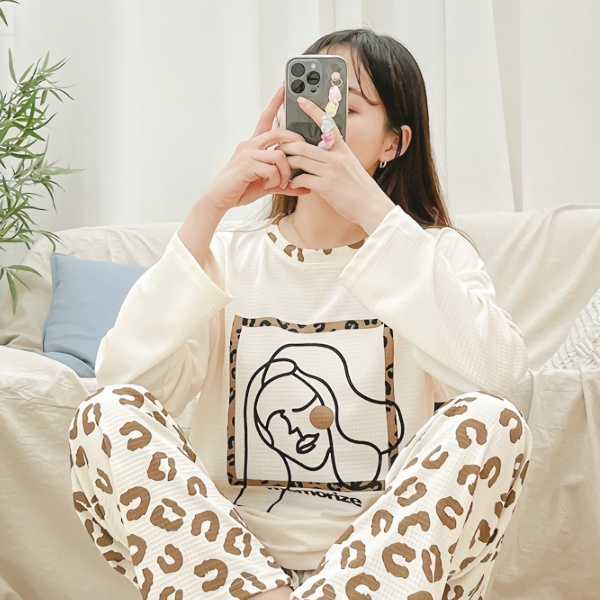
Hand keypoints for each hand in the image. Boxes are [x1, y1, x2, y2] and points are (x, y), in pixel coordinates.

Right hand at [203, 87, 309, 212]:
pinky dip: (276, 180)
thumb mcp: (267, 184)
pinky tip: (270, 186)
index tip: (283, 88)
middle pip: (279, 133)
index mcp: (253, 145)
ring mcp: (247, 153)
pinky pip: (272, 169)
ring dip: (286, 172)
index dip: (275, 103)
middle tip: (301, 158)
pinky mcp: (246, 165)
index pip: (265, 119)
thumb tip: (305, 187)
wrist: (219, 199)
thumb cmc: (240, 189)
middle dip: (295, 143)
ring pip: (279, 155)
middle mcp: (249, 145)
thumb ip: (285, 183)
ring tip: (282, 183)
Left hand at [279, 97, 393, 231]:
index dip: (313, 110)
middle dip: (287, 146)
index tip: (301, 100)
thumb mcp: (350, 165)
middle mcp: (336, 157)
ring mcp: (330, 171)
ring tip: (282, 167)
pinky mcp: (325, 186)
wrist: (370, 206)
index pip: (327, 124)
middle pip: (304, 146)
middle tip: (279, 148)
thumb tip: (319, 154)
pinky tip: (292, 184)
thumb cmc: (360, 188)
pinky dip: (294, 181)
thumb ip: (335, 157)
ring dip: (287, 164)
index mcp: (342, 149)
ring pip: (300, 161)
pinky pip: (302, 179)